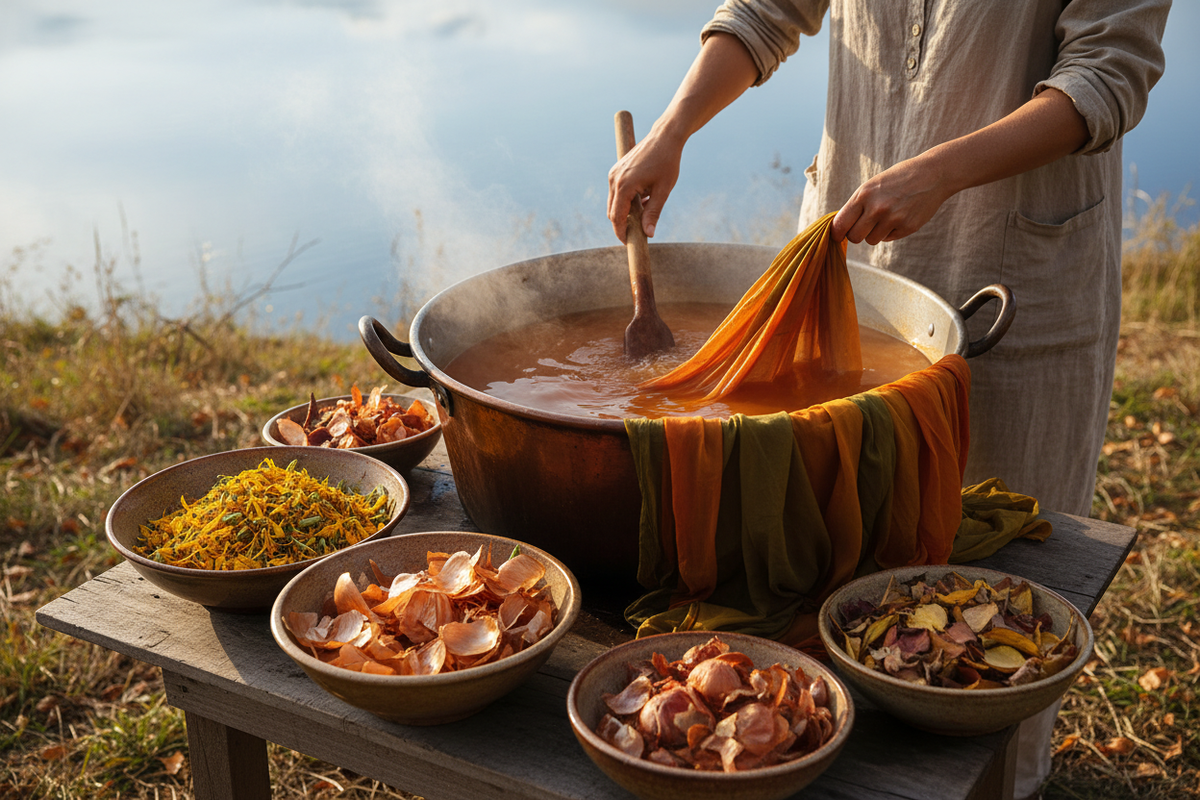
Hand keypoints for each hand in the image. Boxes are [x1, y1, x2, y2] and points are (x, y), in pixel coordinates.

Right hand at [607, 126, 684, 242]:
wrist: (665, 136)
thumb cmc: (667, 162)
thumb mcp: (663, 190)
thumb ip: (654, 213)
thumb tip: (649, 234)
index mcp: (624, 185)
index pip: (617, 217)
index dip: (622, 232)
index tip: (629, 243)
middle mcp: (614, 179)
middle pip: (612, 212)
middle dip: (622, 225)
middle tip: (637, 235)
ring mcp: (614, 174)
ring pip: (614, 203)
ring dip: (625, 213)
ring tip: (643, 217)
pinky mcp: (617, 171)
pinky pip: (617, 192)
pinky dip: (626, 201)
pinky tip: (643, 202)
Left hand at [831, 154, 951, 244]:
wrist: (932, 174)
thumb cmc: (897, 180)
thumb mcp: (872, 186)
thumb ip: (856, 206)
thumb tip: (838, 228)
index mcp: (864, 195)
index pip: (840, 224)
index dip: (837, 233)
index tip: (838, 235)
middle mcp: (877, 208)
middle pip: (854, 237)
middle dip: (856, 234)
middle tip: (864, 226)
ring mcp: (893, 219)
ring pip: (871, 240)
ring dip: (875, 232)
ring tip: (886, 216)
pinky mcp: (907, 227)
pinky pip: (888, 239)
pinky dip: (891, 231)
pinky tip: (900, 216)